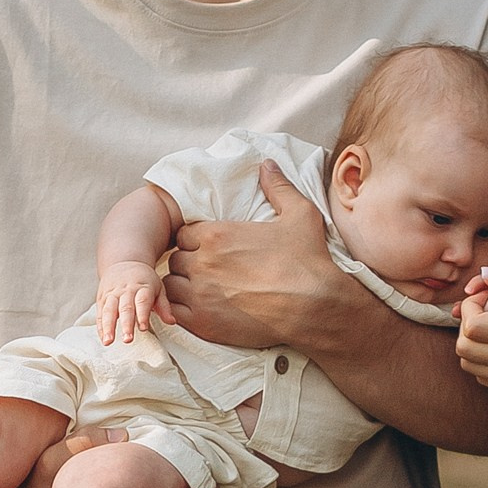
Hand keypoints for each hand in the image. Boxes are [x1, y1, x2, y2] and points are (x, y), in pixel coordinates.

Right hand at [94, 260, 170, 346]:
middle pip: (125, 308)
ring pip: (108, 310)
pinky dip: (101, 327)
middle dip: (126, 324)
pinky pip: (100, 313)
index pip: (142, 301)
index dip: (142, 315)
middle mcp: (125, 290)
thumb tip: (172, 321)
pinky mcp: (102, 298)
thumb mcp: (157, 288)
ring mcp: (112, 293)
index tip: (143, 328)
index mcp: (142, 287)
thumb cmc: (144, 280)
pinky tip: (104, 339)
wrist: (124, 262)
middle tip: (127, 340)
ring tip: (109, 342)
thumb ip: (164, 306)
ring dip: (108, 327)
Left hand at [164, 162, 340, 350]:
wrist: (316, 308)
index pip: (184, 234)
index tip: (210, 250)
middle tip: (209, 272)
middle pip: (176, 260)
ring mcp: (200, 294)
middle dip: (189, 264)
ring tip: (203, 292)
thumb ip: (278, 187)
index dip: (195, 242)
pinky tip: (202, 310)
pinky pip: (174, 313)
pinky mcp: (204, 323)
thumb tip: (267, 164)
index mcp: (217, 235)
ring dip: (183, 287)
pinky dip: (182, 311)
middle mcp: (203, 262)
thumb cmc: (308, 261)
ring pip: (171, 286)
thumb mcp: (299, 214)